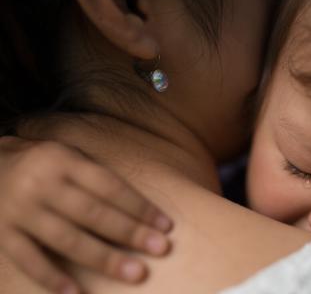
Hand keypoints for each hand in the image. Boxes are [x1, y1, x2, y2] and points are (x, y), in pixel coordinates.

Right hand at [0, 137, 172, 293]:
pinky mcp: (2, 233)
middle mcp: (43, 184)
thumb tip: (141, 208)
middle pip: (93, 213)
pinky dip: (52, 278)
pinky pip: (29, 259)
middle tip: (160, 249)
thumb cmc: (45, 166)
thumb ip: (98, 178)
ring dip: (104, 259)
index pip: (110, 186)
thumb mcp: (70, 158)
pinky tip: (77, 293)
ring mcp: (21, 211)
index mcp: (65, 162)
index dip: (139, 206)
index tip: (165, 225)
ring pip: (67, 239)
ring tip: (135, 273)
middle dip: (130, 233)